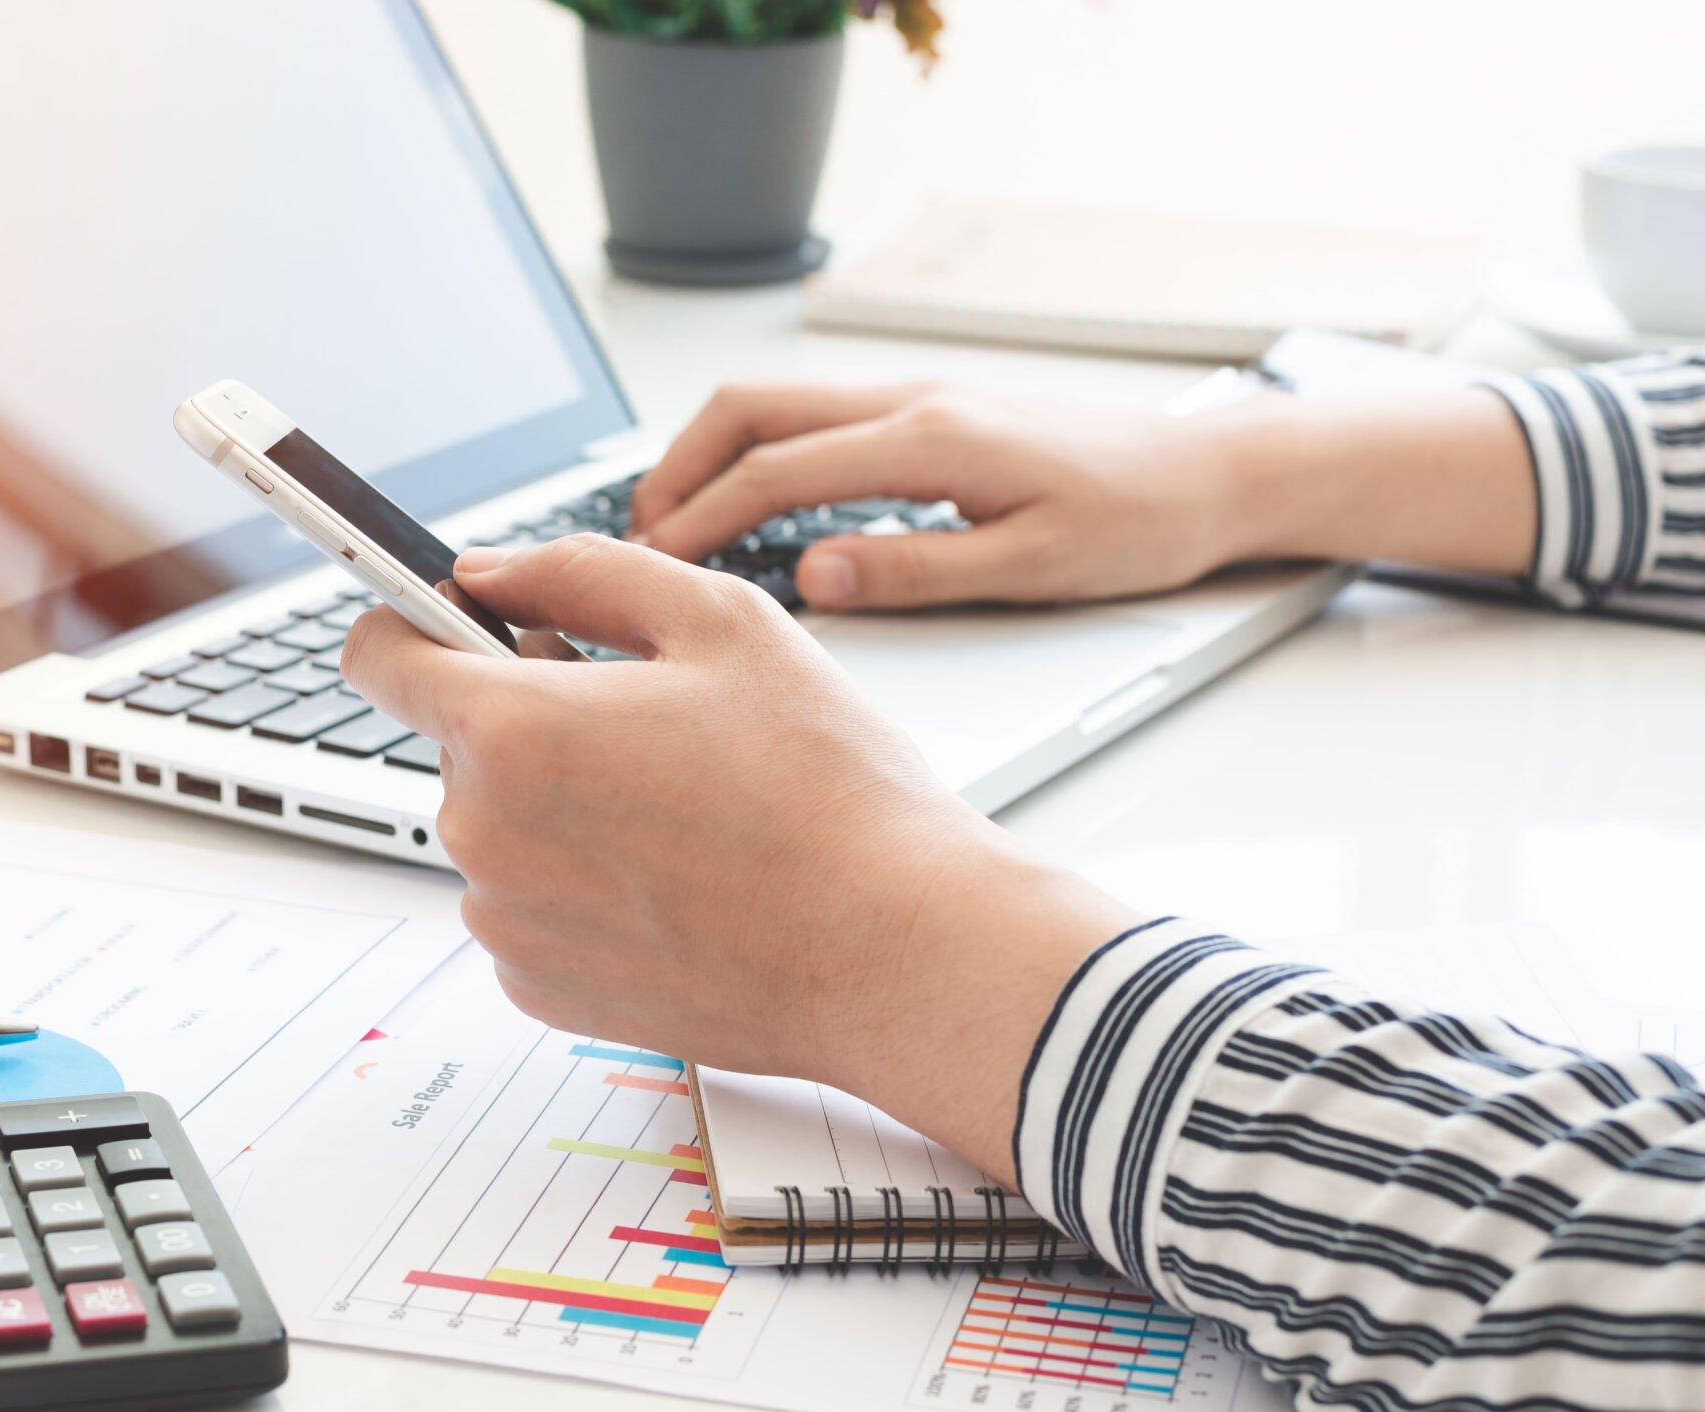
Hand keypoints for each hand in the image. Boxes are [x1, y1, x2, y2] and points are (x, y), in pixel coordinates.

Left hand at [338, 535, 1136, 1181]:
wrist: (890, 949)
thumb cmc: (825, 788)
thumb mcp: (719, 622)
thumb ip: (579, 573)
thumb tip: (488, 571)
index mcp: (511, 728)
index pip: (377, 655)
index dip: (418, 624)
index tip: (463, 624)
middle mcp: (482, 832)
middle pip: (458, 743)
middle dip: (530, 720)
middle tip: (649, 725)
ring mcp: (504, 920)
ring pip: (497, 827)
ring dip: (558, 807)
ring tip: (681, 813)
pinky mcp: (537, 987)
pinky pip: (526, 906)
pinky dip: (578, 887)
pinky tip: (674, 883)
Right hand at [627, 381, 1534, 608]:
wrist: (1211, 476)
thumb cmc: (1137, 524)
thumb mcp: (1029, 570)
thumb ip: (913, 572)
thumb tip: (813, 579)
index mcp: (931, 440)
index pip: (776, 469)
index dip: (700, 516)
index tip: (648, 561)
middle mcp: (914, 402)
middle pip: (751, 408)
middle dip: (676, 467)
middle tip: (633, 537)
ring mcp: (918, 398)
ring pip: (775, 404)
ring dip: (709, 455)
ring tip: (669, 523)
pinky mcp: (928, 412)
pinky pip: (812, 419)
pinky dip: (754, 452)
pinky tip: (746, 504)